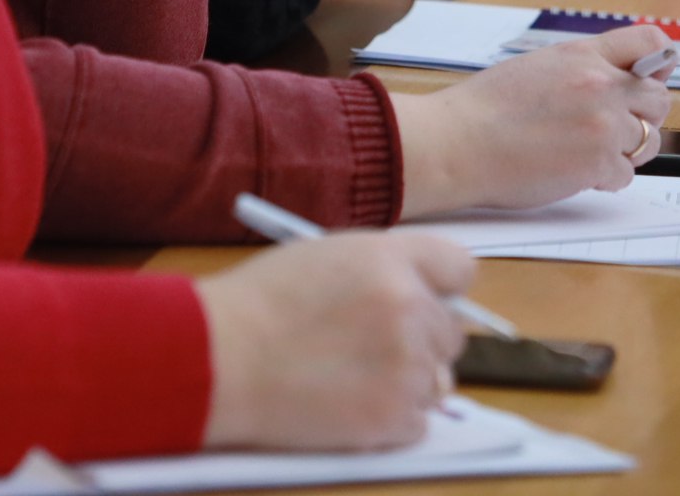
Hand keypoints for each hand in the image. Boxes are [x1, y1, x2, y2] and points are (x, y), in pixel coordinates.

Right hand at [196, 232, 473, 449]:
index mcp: (391, 259)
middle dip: (421, 341)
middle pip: (452, 332)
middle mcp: (410, 307)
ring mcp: (406, 365)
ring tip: (350, 379)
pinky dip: (389, 421)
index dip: (441, 288)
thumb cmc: (258, 304)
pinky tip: (345, 405)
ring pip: (438, 381)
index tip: (427, 302)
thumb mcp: (325, 256)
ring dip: (406, 383)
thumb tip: (420, 296)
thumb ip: (382, 271)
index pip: (459, 269)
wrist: (219, 358)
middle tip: (371, 349)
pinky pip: (418, 422)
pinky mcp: (393, 416)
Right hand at [393, 25, 676, 216]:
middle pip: (659, 100)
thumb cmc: (485, 109)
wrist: (457, 143)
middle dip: (642, 116)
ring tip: (589, 152)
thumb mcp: (538, 67)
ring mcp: (603, 125)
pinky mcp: (597, 164)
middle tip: (612, 128)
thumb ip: (583, 69)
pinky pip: (625, 175)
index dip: (658, 62)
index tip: (653, 76)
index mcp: (582, 55)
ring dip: (625, 150)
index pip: (649, 43)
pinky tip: (575, 172)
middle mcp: (600, 85)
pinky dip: (605, 179)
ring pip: (648, 141)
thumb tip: (618, 77)